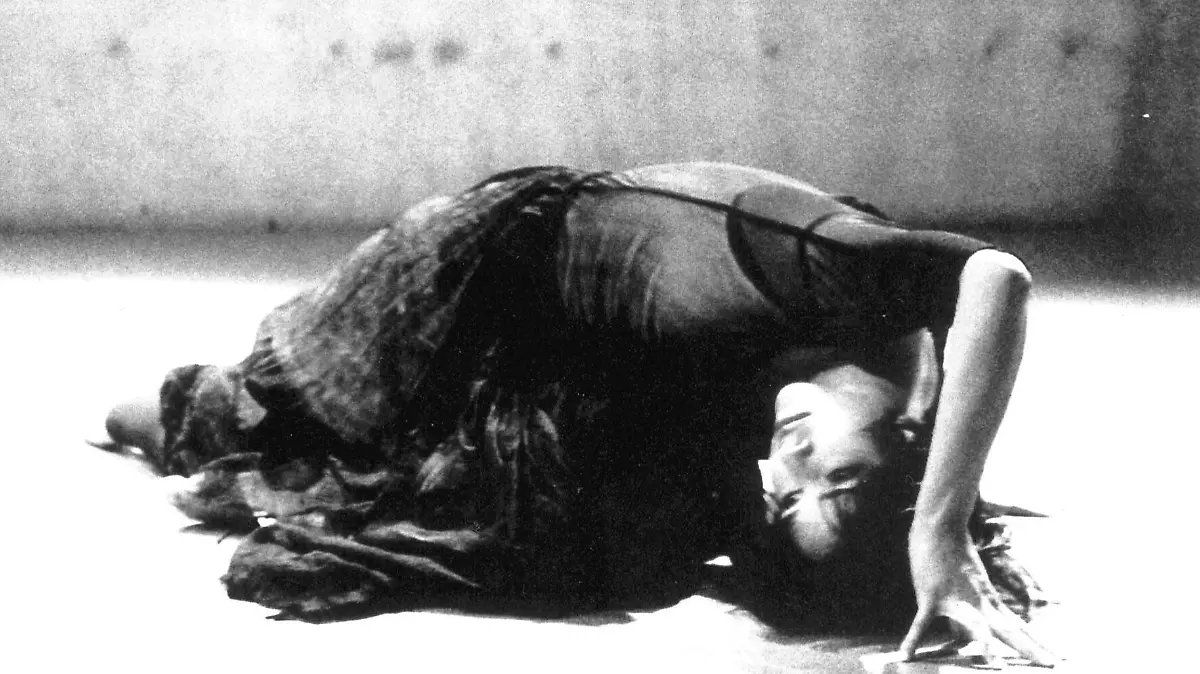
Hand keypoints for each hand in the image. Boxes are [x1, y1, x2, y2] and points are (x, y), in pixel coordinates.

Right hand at [900, 526, 1058, 666]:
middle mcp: (978, 603)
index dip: (1036, 643)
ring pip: (976, 629)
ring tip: (998, 668)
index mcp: (989, 599)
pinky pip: (921, 624)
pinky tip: (906, 656)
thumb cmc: (952, 547)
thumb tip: (973, 617)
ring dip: (987, 648)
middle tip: (1054, 664)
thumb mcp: (969, 576)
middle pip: (1010, 631)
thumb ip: (971, 598)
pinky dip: (912, 641)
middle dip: (1032, 649)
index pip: (1018, 626)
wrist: (940, 526)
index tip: (1056, 657)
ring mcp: (956, 601)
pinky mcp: (931, 599)